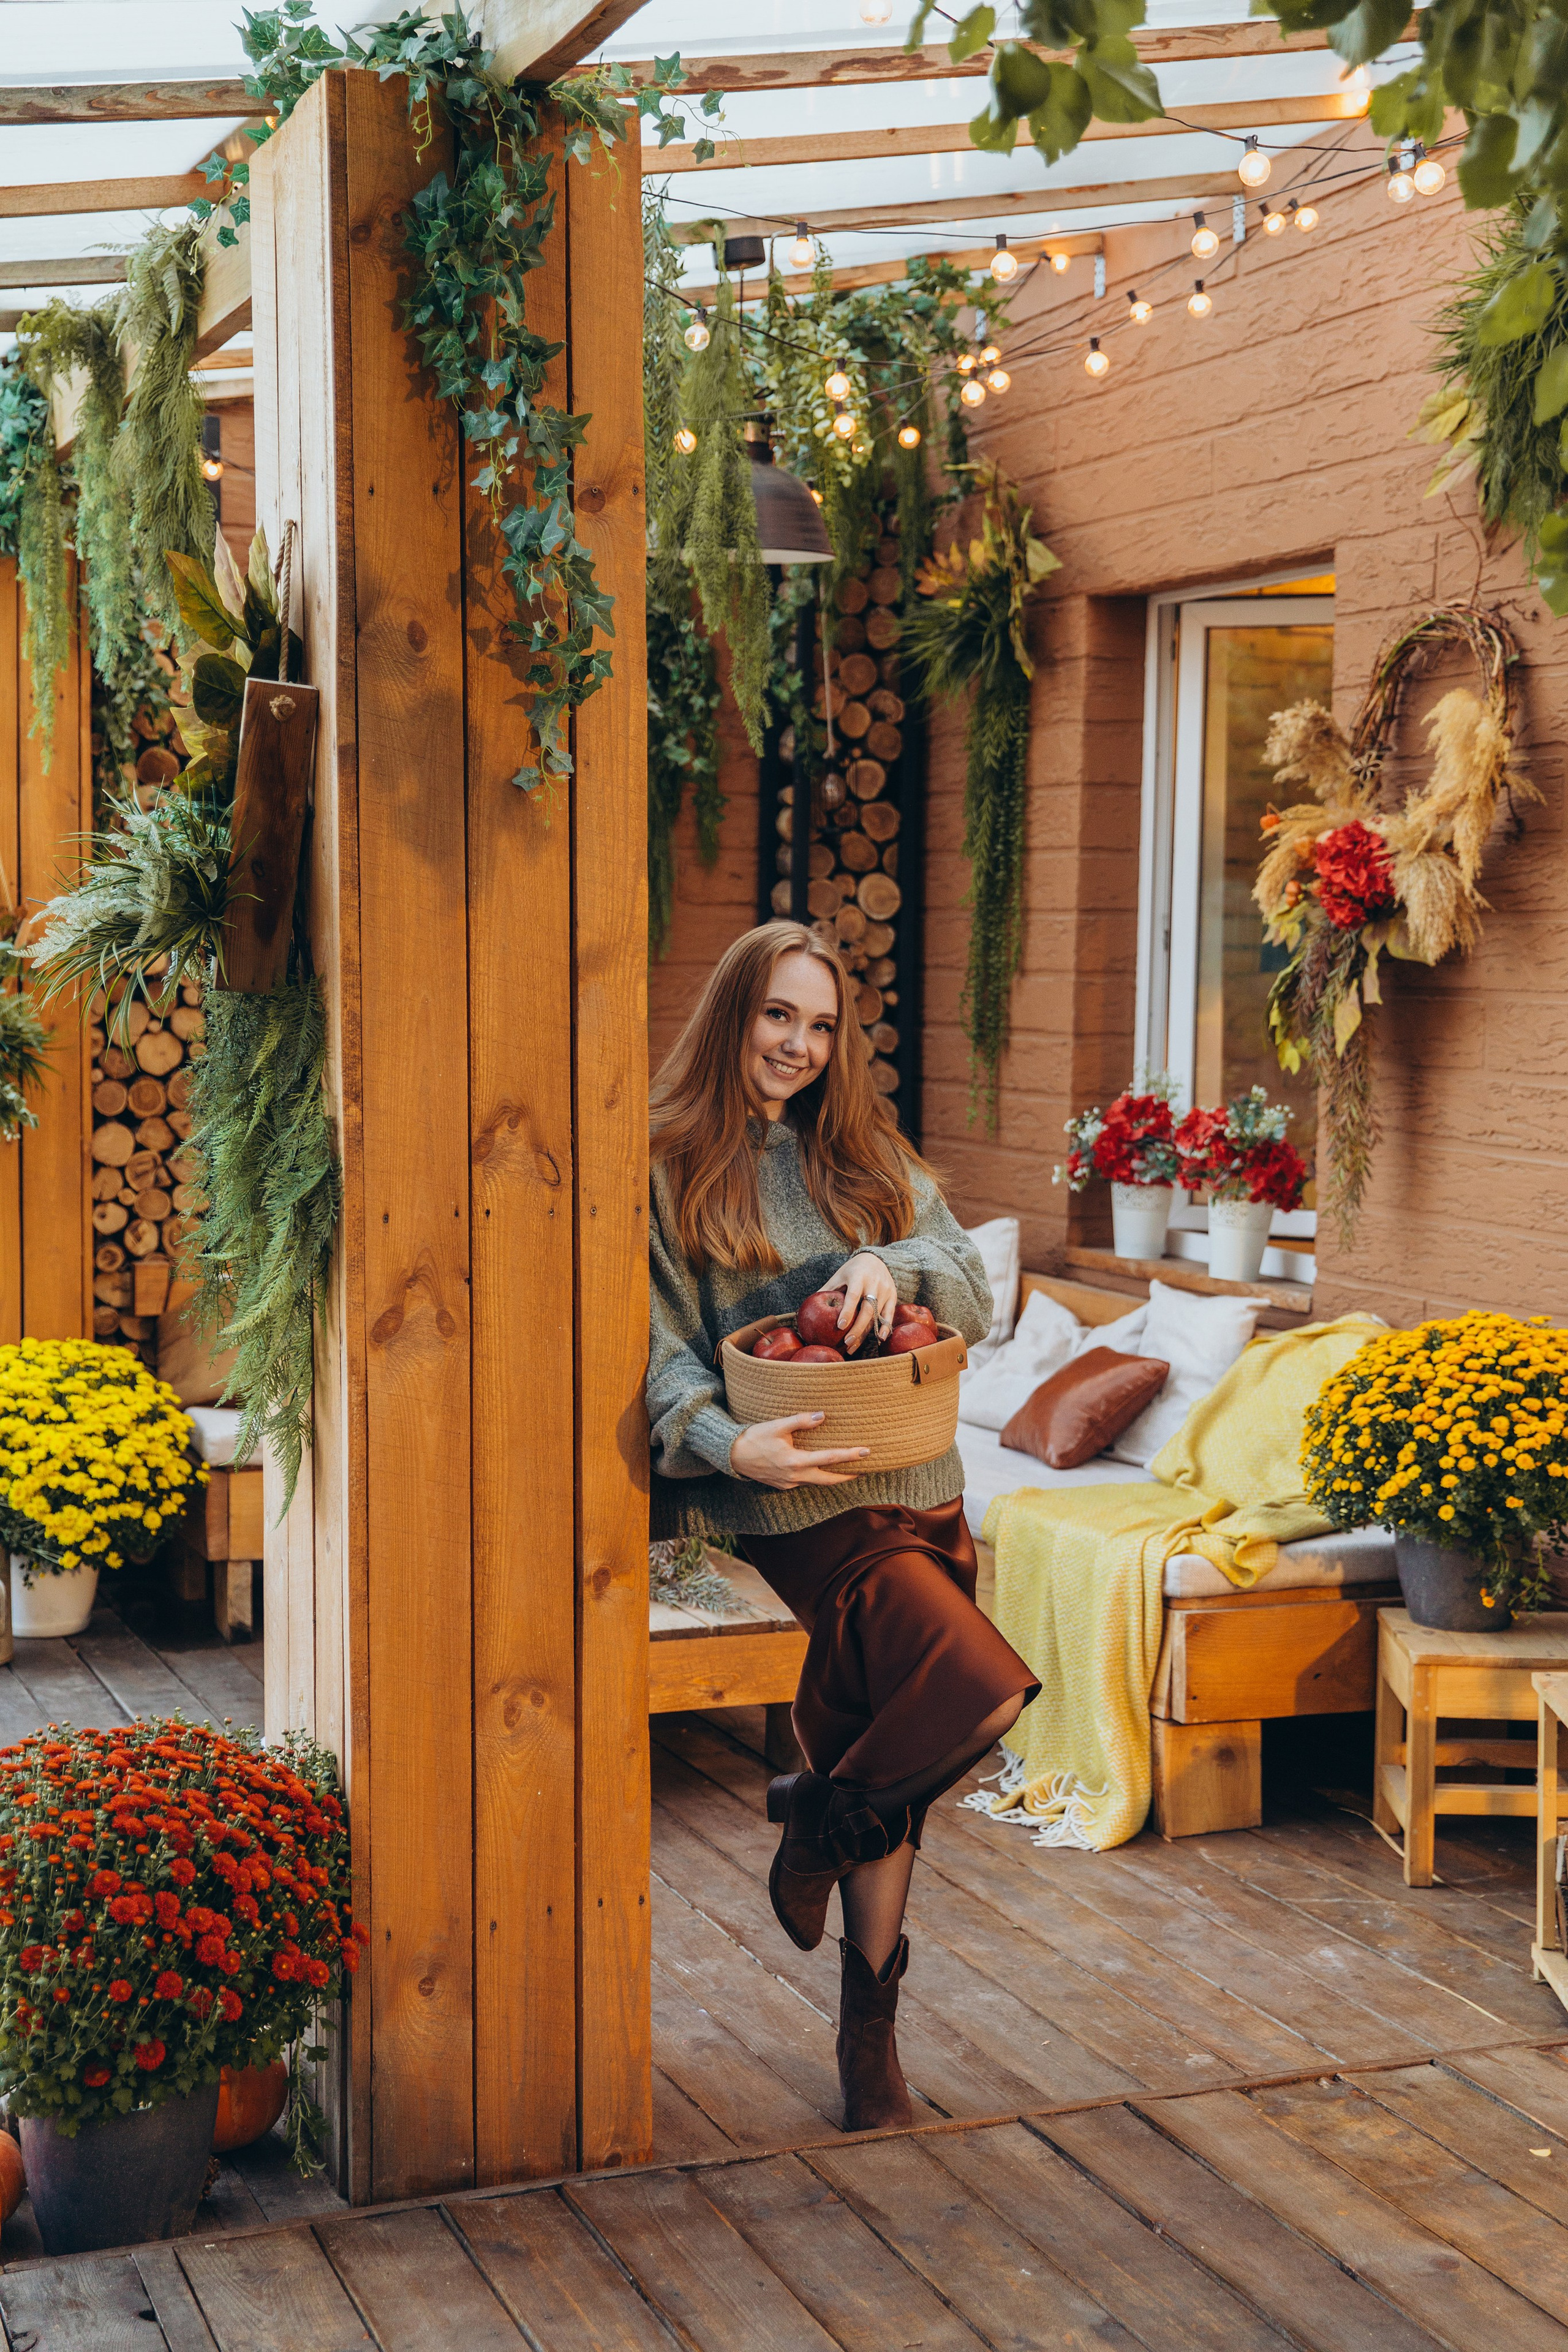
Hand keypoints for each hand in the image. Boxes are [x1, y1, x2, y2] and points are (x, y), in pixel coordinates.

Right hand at [730, 1414, 870, 1489]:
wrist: (733, 1455)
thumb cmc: (755, 1437)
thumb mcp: (777, 1425)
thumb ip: (801, 1421)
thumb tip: (823, 1415)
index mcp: (796, 1461)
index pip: (830, 1458)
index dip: (850, 1455)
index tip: (866, 1451)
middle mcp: (795, 1476)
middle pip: (829, 1480)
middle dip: (848, 1475)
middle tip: (865, 1469)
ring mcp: (789, 1484)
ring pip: (817, 1483)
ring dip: (833, 1477)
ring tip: (847, 1470)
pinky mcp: (783, 1486)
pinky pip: (805, 1482)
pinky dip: (816, 1477)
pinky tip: (820, 1469)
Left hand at [829, 1251, 898, 1355]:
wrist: (875, 1259)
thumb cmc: (852, 1271)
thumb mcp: (839, 1276)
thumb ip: (827, 1290)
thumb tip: (806, 1306)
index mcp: (858, 1277)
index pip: (853, 1296)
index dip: (847, 1311)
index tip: (839, 1326)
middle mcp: (874, 1283)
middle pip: (867, 1309)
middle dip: (857, 1327)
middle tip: (846, 1342)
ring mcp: (885, 1290)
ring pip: (878, 1315)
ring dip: (867, 1332)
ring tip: (854, 1346)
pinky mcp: (893, 1296)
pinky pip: (889, 1314)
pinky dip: (885, 1327)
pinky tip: (880, 1338)